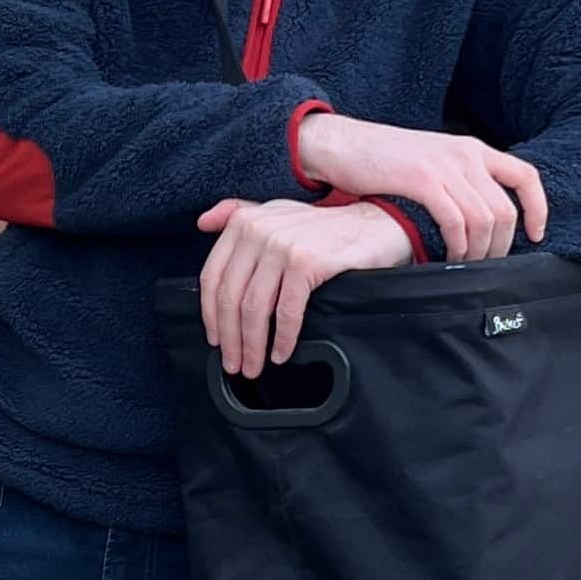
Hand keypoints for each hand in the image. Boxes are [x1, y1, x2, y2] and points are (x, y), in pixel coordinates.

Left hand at [197, 197, 411, 375]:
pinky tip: (281, 354)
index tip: (216, 340)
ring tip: (255, 366)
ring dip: (252, 345)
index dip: (210, 315)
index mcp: (245, 222)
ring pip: (254, 308)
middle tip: (235, 364)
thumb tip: (202, 223)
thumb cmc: (327, 228)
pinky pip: (286, 312)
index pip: (212, 276)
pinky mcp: (307, 263)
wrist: (378, 226)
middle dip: (230, 338)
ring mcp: (283, 246)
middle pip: (230, 297)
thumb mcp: (278, 213)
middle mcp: (258, 230)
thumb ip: (238, 214)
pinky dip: (282, 339)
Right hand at [293, 112, 545, 260]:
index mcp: (472, 149)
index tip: (534, 235)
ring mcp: (444, 165)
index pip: (525, 177)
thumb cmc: (384, 161)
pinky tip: (446, 257)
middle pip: (505, 209)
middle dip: (501, 246)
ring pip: (484, 219)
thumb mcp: (433, 162)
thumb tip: (480, 222)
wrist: (343, 143)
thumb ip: (459, 183)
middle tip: (486, 265)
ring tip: (464, 266)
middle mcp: (465, 154)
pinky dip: (456, 246)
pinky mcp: (422, 179)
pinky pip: (455, 221)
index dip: (538, 208)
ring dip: (478, 252)